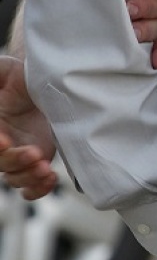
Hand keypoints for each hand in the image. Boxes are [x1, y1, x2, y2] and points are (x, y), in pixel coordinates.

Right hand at [0, 55, 56, 198]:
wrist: (49, 84)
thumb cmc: (21, 75)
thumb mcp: (3, 71)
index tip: (5, 141)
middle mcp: (0, 143)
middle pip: (0, 162)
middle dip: (14, 160)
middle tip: (33, 152)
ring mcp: (17, 155)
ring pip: (14, 177)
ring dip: (28, 177)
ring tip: (45, 169)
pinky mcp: (35, 162)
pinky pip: (30, 186)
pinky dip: (37, 189)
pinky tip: (49, 178)